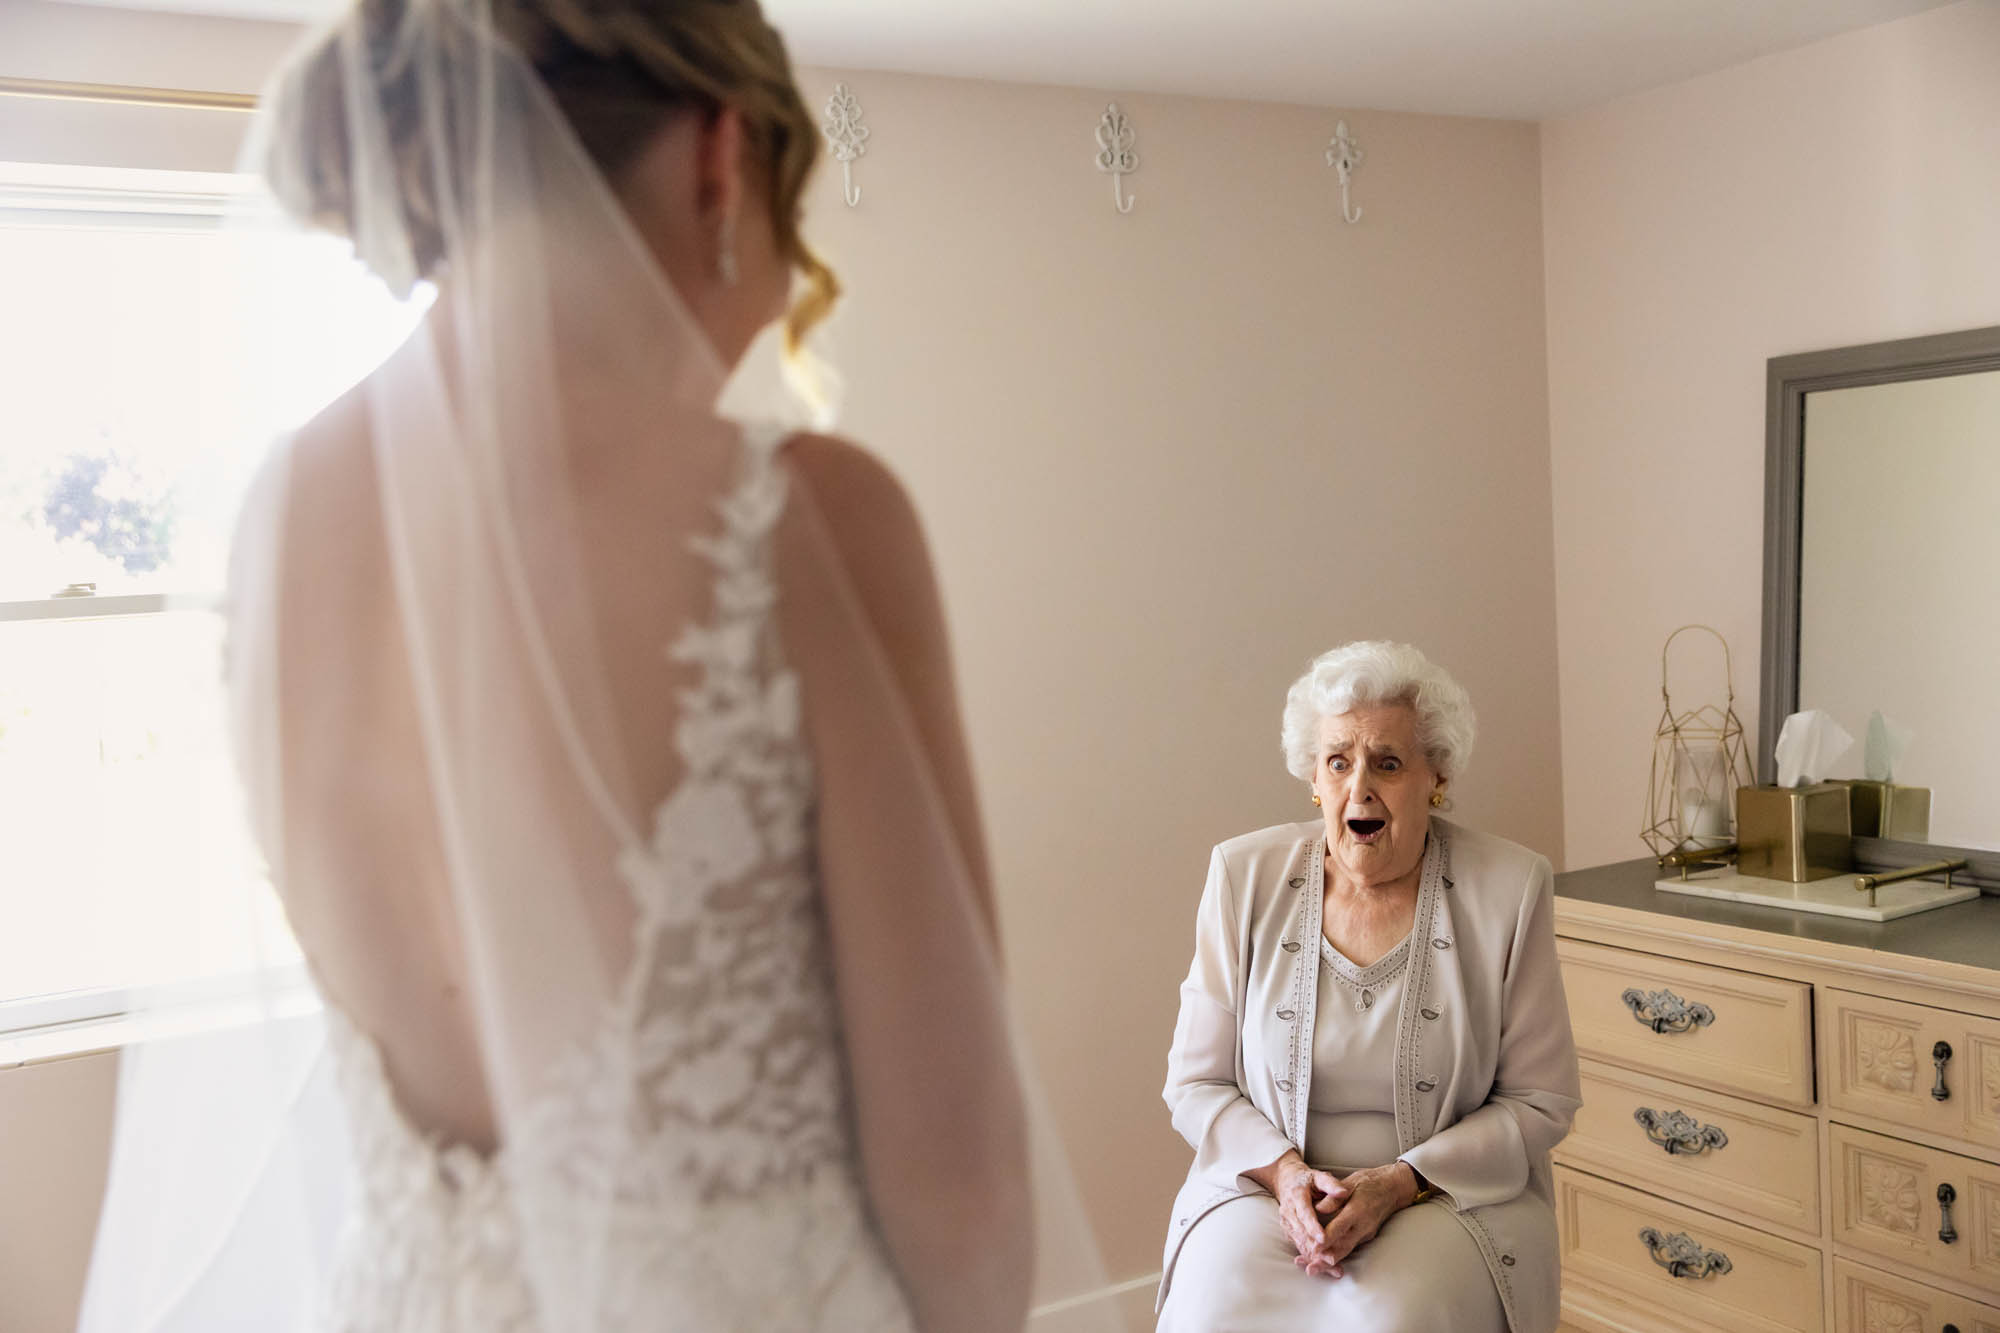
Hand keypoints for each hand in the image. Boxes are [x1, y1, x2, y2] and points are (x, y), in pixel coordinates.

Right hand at [1245, 1150, 1348, 1265]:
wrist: (1287, 1181)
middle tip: (1331, 1259)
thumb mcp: (1319, 1177)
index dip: (1313, 1227)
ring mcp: (1286, 1221)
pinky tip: (1322, 1264)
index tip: (1323, 1238)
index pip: (1304, 1213)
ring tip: (1330, 1265)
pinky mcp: (1287, 1229)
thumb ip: (1331, 1184)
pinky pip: (1298, 1243)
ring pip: (1299, 1240)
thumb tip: (1344, 1192)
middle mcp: (1288, 1210)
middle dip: (1315, 1247)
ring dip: (1313, 1255)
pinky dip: (1309, 1255)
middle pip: (1301, 1231)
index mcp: (1296, 1195)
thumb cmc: (1308, 1179)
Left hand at [1295, 1161, 1420, 1277]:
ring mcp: (1366, 1233)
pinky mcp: (1366, 1236)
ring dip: (1330, 1261)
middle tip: (1310, 1269)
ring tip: (1314, 1269)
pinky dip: (1337, 1255)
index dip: (1326, 1239)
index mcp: (1358, 1210)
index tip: (1313, 1249)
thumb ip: (1334, 1198)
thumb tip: (1318, 1209)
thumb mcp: (1350, 1182)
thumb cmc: (1369, 1182)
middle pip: (1343, 1246)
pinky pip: (1350, 1247)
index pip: (1340, 1227)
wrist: (1393, 1188)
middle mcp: (1363, 1225)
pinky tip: (1324, 1261)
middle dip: (1325, 1259)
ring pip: (1346, 1250)